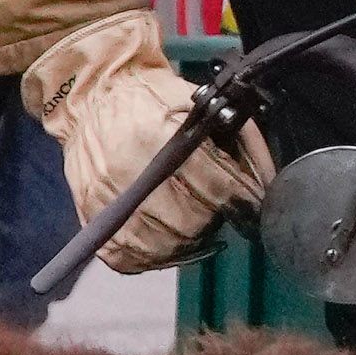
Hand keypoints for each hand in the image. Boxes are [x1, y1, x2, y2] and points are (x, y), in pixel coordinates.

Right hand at [26, 9, 273, 277]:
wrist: (92, 99)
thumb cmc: (150, 97)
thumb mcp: (199, 103)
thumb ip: (236, 137)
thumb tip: (266, 180)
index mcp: (156, 135)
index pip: (216, 186)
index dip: (244, 201)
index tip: (255, 207)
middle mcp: (127, 170)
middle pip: (190, 223)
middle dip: (214, 219)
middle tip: (219, 208)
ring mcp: (104, 197)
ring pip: (161, 246)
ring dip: (187, 241)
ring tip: (195, 223)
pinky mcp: (90, 214)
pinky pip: (127, 257)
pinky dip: (152, 257)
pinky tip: (165, 240)